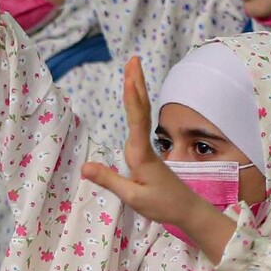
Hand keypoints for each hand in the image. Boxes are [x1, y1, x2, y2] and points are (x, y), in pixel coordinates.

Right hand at [81, 57, 235, 258]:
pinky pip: (140, 124)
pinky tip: (134, 100)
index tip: (130, 76)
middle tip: (133, 59)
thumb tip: (83, 166)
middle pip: (140, 109)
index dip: (132, 97)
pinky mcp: (146, 154)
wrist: (187, 211)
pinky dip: (136, 107)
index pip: (136, 119)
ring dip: (136, 91)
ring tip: (132, 71)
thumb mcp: (133, 197)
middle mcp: (144, 146)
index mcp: (141, 154)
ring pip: (141, 114)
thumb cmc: (162, 206)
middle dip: (136, 83)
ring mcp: (146, 149)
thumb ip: (108, 180)